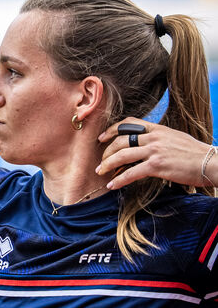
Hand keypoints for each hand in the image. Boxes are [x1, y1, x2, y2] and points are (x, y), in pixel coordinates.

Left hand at [97, 117, 213, 189]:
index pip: (129, 123)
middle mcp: (154, 138)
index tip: (102, 137)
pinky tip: (113, 185)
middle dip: (107, 152)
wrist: (212, 163)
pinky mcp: (157, 166)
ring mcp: (155, 151)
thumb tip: (146, 144)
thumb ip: (160, 139)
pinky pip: (132, 172)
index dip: (112, 129)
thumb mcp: (176, 138)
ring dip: (108, 165)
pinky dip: (119, 180)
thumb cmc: (196, 154)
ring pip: (122, 156)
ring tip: (101, 172)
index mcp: (158, 129)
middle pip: (121, 141)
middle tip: (100, 161)